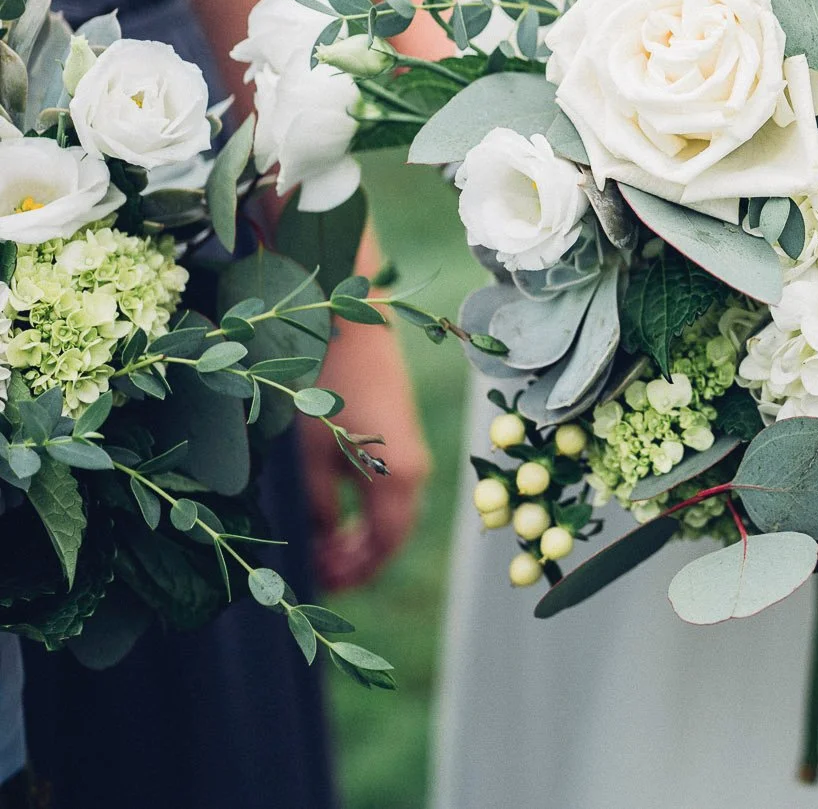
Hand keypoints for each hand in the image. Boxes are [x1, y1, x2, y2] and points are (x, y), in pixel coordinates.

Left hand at [300, 319, 430, 592]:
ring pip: (391, 518)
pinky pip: (389, 496)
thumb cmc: (325, 383)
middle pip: (392, 538)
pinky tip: (333, 519)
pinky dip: (365, 516)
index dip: (350, 575)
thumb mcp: (312, 452)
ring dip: (358, 540)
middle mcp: (415, 471)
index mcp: (399, 477)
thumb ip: (319, 506)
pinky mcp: (401, 441)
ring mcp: (412, 456)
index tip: (313, 586)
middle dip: (354, 563)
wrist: (353, 322)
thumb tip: (321, 546)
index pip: (382, 548)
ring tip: (319, 552)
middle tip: (313, 576)